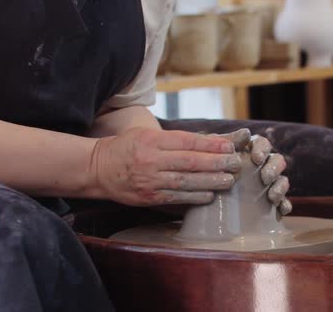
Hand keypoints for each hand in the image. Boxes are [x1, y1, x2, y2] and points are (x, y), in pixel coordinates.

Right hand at [89, 127, 241, 205]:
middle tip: (235, 164)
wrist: (97, 169)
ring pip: (186, 182)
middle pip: (190, 162)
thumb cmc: (126, 147)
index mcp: (152, 140)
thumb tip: (207, 143)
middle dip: (216, 163)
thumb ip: (173, 139)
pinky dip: (195, 197)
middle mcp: (151, 160)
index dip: (210, 145)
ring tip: (228, 181)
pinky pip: (176, 198)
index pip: (187, 141)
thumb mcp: (146, 134)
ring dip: (210, 182)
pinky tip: (210, 195)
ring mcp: (150, 180)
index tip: (229, 147)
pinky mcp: (148, 197)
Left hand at [216, 129, 291, 214]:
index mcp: (249, 150)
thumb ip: (226, 143)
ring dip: (280, 187)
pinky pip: (283, 202)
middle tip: (264, 178)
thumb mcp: (212, 155)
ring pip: (282, 180)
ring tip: (272, 197)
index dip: (262, 149)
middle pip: (277, 160)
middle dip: (274, 168)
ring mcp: (268, 184)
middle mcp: (262, 165)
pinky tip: (282, 209)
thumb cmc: (208, 170)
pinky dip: (285, 205)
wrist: (202, 196)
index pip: (262, 143)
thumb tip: (245, 133)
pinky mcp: (270, 203)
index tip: (256, 159)